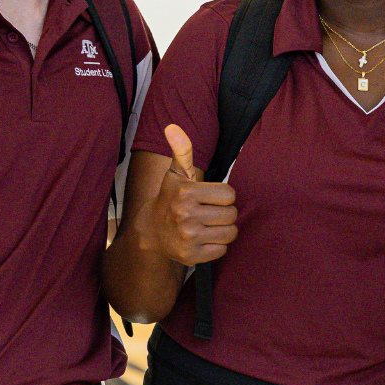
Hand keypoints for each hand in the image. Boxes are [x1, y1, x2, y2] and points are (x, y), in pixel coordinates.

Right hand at [148, 124, 237, 266]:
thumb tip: (173, 127)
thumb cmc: (171, 198)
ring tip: (207, 225)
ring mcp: (188, 238)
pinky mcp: (192, 256)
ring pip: (230, 233)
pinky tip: (202, 239)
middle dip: (223, 213)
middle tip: (207, 212)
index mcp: (186, 192)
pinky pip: (222, 250)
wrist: (152, 231)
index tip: (208, 197)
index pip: (230, 195)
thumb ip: (182, 150)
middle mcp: (185, 215)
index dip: (222, 196)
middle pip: (232, 214)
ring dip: (222, 229)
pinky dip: (216, 246)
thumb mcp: (176, 173)